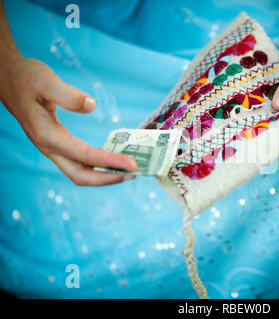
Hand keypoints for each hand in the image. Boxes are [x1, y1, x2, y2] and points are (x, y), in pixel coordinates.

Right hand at [0, 53, 136, 185]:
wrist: (7, 77)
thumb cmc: (26, 77)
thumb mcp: (46, 81)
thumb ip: (67, 94)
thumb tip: (91, 105)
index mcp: (47, 135)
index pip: (85, 156)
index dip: (110, 162)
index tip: (132, 165)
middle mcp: (49, 147)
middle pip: (80, 175)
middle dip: (108, 178)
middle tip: (134, 174)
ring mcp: (51, 147)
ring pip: (78, 172)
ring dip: (103, 175)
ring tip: (127, 171)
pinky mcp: (55, 143)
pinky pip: (77, 162)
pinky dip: (96, 166)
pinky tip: (111, 160)